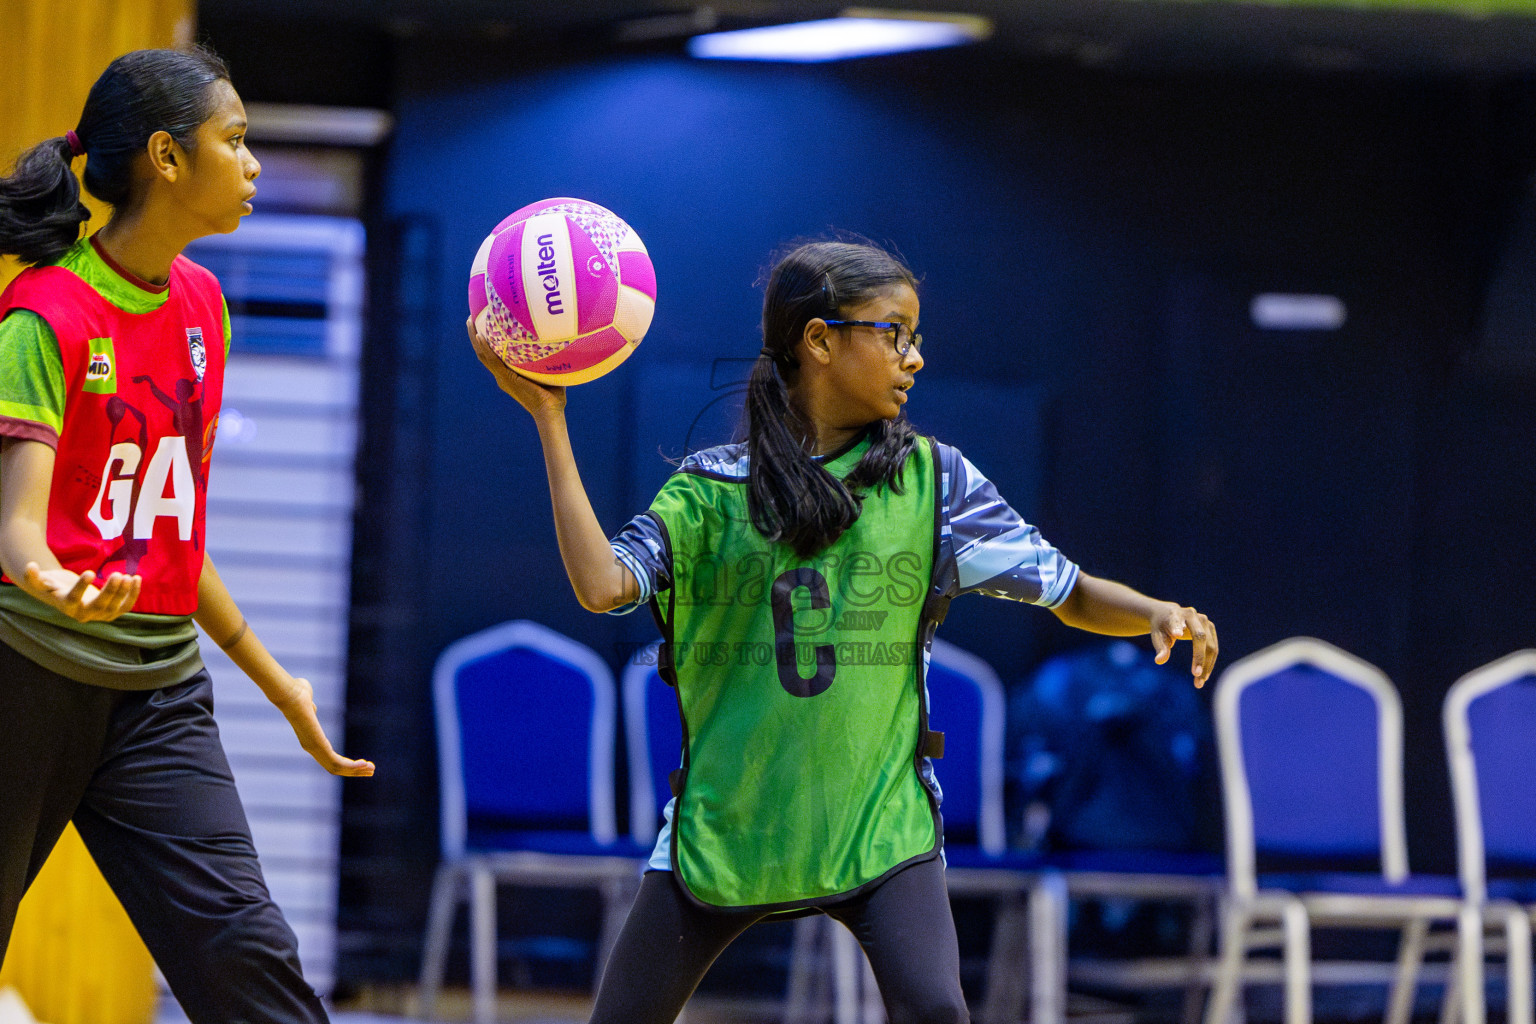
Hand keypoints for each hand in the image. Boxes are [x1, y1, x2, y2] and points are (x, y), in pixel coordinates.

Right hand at [22, 562, 139, 621]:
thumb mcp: (42, 581)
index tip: (89, 572)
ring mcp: (99, 616)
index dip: (81, 587)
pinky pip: (125, 606)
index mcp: (66, 606)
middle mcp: (83, 614)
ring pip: (114, 607)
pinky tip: (136, 578)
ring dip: (124, 592)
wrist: (66, 595)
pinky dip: (133, 594)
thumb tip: (30, 566)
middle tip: (117, 574)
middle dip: (110, 591)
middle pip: (99, 605)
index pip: (74, 598)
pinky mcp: (112, 612)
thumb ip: (34, 576)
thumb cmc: (53, 586)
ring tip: (128, 576)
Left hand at [272, 676, 375, 776]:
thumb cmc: (297, 692)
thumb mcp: (308, 702)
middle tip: (371, 770)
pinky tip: (365, 764)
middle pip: (334, 767)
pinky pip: (336, 762)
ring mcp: (313, 748)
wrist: (291, 694)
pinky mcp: (317, 746)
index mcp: (311, 739)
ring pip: (336, 768)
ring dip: (356, 770)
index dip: (346, 763)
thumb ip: (311, 705)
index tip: (362, 762)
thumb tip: (309, 700)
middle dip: (354, 770)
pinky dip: (352, 766)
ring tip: (371, 769)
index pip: (330, 758)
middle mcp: (311, 747)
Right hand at [467, 317, 565, 417]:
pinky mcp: (506, 379)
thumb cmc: (554, 394)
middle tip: (471, 318)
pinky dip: (485, 347)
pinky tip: (480, 335)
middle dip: (475, 335)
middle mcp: (502, 375)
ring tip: (469, 321)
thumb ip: (547, 358)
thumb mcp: (548, 371)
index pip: (493, 355)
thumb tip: (557, 339)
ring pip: (483, 355)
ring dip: (475, 338)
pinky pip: (492, 361)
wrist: (550, 411)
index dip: (486, 341)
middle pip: (483, 353)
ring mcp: (502, 377)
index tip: (483, 324)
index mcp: (509, 374)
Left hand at [1150, 604, 1218, 688]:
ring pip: (1210, 645)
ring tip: (1199, 682)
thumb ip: (1160, 648)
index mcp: (1175, 615)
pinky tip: (1204, 676)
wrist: (1169, 614)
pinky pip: (1213, 647)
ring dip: (1207, 665)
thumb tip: (1159, 661)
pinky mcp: (1211, 628)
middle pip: (1200, 637)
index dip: (1177, 627)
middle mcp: (1192, 615)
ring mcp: (1204, 621)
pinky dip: (1210, 662)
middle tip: (1196, 675)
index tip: (1177, 634)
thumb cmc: (1161, 627)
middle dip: (1199, 657)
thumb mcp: (1157, 636)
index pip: (1176, 622)